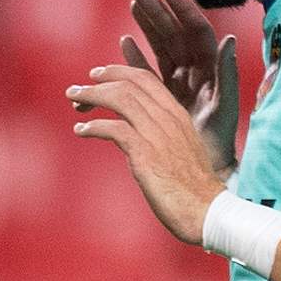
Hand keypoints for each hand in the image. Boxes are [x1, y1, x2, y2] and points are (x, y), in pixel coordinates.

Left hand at [71, 56, 227, 245]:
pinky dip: (93, 126)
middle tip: (79, 88)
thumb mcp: (178, 150)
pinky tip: (81, 130)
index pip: (146, 79)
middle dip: (100, 81)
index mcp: (177, 114)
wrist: (207, 210)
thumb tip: (130, 136)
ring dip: (92, 96)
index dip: (119, 71)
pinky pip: (113, 128)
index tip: (100, 74)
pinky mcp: (145, 152)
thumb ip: (158, 136)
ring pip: (120, 98)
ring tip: (74, 100)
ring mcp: (157, 133)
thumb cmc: (192, 188)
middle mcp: (168, 118)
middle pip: (129, 84)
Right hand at [127, 0, 233, 167]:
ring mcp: (177, 82)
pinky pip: (148, 70)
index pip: (197, 30)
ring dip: (147, 27)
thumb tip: (228, 38)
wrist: (203, 168)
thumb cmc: (219, 140)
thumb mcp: (225, 107)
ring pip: (160, 47)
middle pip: (175, 34)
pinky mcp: (162, 96)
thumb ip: (227, 73)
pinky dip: (136, 56)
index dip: (183, 8)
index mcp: (210, 69)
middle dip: (159, 12)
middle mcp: (194, 71)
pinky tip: (125, 42)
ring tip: (133, 5)